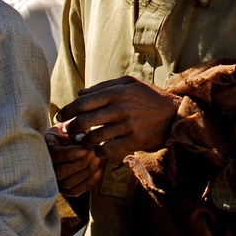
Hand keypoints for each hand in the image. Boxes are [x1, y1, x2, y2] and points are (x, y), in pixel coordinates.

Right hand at [46, 122, 101, 196]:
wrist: (66, 142)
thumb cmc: (68, 133)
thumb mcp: (69, 127)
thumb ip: (74, 129)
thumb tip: (82, 137)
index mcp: (45, 148)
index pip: (55, 156)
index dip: (70, 154)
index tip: (85, 149)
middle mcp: (46, 167)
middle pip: (60, 172)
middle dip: (80, 163)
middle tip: (93, 152)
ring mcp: (54, 179)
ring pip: (68, 183)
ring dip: (86, 172)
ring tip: (97, 159)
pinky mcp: (63, 188)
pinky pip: (74, 191)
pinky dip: (88, 183)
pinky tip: (98, 171)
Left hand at [56, 76, 180, 160]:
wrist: (175, 113)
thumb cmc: (149, 96)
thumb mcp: (128, 83)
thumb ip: (103, 87)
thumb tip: (79, 93)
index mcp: (116, 92)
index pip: (83, 102)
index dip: (67, 110)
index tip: (60, 117)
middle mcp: (120, 108)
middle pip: (85, 121)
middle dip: (73, 128)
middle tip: (70, 132)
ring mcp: (126, 126)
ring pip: (94, 137)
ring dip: (85, 142)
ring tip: (84, 142)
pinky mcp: (133, 141)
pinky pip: (108, 150)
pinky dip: (99, 152)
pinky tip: (99, 150)